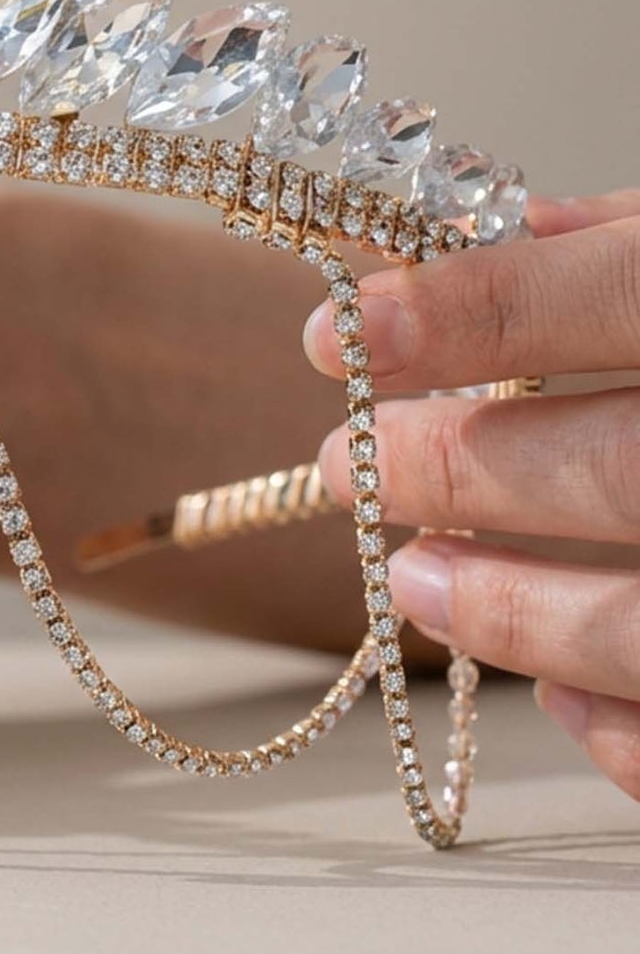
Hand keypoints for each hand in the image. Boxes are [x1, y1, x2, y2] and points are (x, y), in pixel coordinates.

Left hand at [305, 190, 639, 799]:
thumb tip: (522, 227)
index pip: (616, 292)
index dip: (467, 310)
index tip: (343, 329)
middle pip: (615, 466)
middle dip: (457, 466)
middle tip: (349, 461)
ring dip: (510, 611)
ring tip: (412, 579)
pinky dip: (629, 726)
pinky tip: (557, 688)